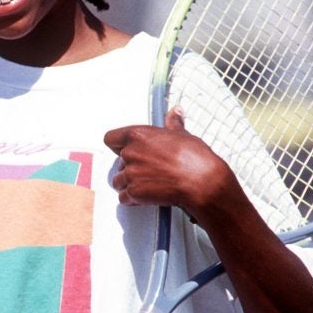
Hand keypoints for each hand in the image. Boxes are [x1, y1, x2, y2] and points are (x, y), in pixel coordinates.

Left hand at [105, 107, 229, 215]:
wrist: (202, 182)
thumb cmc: (195, 159)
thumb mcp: (183, 135)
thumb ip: (173, 124)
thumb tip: (175, 112)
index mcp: (138, 135)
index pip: (111, 138)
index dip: (117, 145)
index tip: (125, 149)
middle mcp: (130, 153)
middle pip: (118, 162)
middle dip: (130, 168)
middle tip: (149, 171)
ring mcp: (131, 174)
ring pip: (118, 181)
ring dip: (129, 184)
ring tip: (149, 184)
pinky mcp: (134, 192)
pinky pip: (123, 197)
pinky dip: (132, 199)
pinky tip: (147, 196)